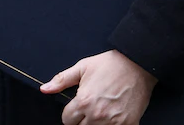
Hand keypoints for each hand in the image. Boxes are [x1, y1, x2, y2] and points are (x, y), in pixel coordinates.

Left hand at [41, 49, 157, 124]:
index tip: (78, 106)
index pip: (66, 120)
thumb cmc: (111, 64)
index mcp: (83, 102)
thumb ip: (62, 80)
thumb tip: (44, 89)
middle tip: (91, 109)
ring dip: (95, 124)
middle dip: (82, 120)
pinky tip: (113, 117)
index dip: (71, 113)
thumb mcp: (83, 67)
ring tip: (101, 112)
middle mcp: (97, 115)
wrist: (139, 64)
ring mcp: (113, 122)